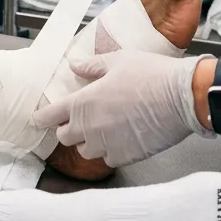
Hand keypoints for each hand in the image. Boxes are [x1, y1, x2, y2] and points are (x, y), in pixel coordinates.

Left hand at [32, 50, 211, 167]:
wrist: (181, 97)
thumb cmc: (150, 75)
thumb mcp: (118, 61)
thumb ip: (92, 66)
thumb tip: (74, 64)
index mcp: (83, 103)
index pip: (49, 116)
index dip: (41, 117)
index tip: (38, 119)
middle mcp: (90, 128)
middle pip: (64, 138)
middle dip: (67, 129)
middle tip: (79, 120)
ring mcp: (107, 145)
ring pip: (85, 151)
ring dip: (89, 142)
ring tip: (102, 130)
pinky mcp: (125, 157)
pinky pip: (108, 160)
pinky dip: (110, 152)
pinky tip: (121, 139)